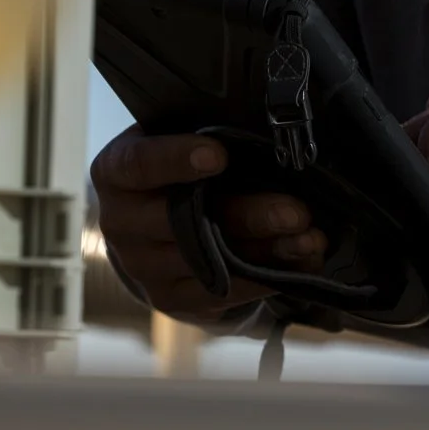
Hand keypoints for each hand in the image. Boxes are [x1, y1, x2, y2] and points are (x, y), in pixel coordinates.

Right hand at [90, 126, 326, 323]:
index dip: (176, 159)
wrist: (149, 232)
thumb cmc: (172, 172)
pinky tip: (301, 261)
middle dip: (248, 215)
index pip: (138, 164)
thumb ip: (206, 136)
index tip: (219, 155)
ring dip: (268, 250)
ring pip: (210, 261)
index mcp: (117, 172)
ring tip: (311, 239)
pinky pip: (222, 291)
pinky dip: (267, 277)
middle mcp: (121, 223)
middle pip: (185, 221)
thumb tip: (271, 130)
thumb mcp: (177, 143)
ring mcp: (143, 267)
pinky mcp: (170, 299)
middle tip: (297, 211)